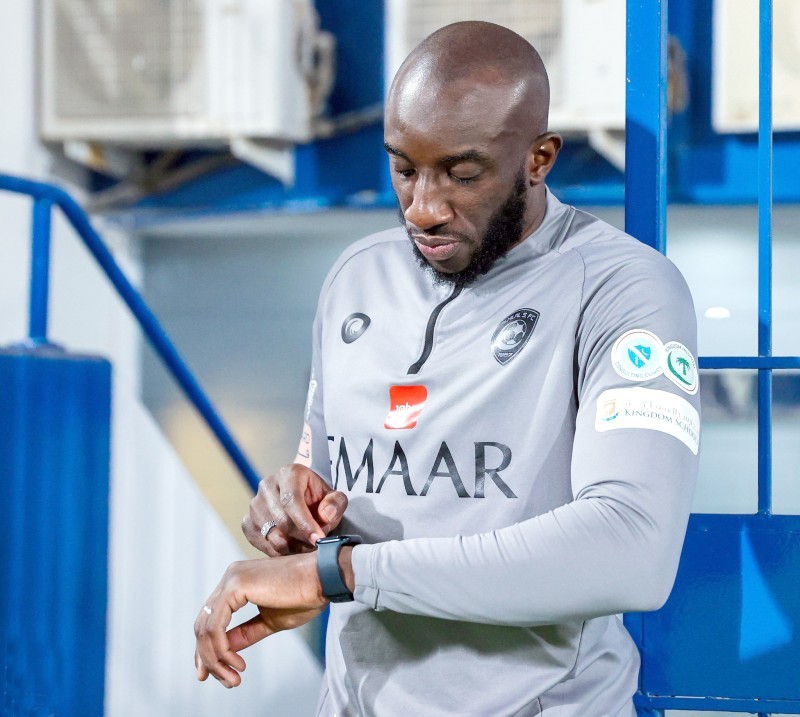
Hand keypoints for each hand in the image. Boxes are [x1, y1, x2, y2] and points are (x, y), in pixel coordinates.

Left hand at [194, 553, 325, 687]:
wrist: (322, 579)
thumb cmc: (303, 596)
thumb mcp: (269, 621)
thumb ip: (245, 633)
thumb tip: (224, 649)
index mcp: (237, 582)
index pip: (211, 618)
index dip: (207, 648)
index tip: (211, 672)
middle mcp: (230, 577)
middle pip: (204, 624)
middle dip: (209, 658)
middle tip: (225, 681)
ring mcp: (231, 579)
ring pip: (206, 628)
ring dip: (216, 659)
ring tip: (233, 678)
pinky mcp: (236, 586)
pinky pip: (216, 626)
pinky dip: (221, 649)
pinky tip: (235, 662)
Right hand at [242, 464, 347, 556]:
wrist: (301, 500)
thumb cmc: (319, 499)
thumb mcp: (334, 497)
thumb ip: (335, 504)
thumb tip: (325, 516)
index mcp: (289, 473)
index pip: (292, 500)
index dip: (305, 523)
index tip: (318, 539)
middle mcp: (267, 485)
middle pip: (282, 522)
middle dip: (303, 538)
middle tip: (316, 544)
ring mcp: (254, 504)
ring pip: (272, 536)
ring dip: (293, 547)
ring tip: (306, 545)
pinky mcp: (247, 522)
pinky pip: (263, 545)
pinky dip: (280, 552)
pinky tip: (292, 547)